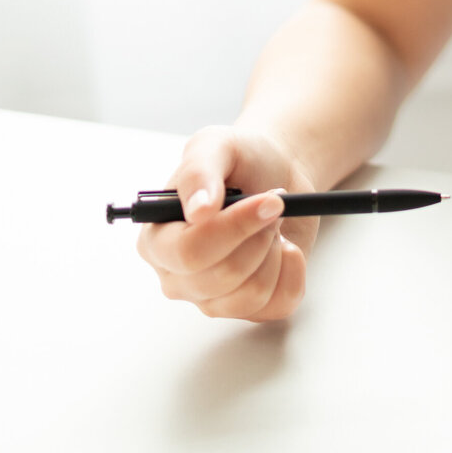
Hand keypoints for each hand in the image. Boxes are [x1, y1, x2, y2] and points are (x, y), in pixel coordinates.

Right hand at [137, 124, 319, 321]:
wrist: (277, 173)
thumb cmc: (240, 160)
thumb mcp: (215, 145)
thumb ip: (198, 173)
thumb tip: (198, 211)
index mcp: (157, 239)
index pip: (188, 252)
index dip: (233, 228)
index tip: (268, 199)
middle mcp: (178, 276)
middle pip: (222, 275)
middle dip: (259, 235)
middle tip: (272, 204)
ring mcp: (212, 297)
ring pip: (253, 293)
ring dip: (275, 250)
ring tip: (271, 224)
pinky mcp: (249, 307)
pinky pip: (279, 304)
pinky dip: (294, 271)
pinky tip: (286, 247)